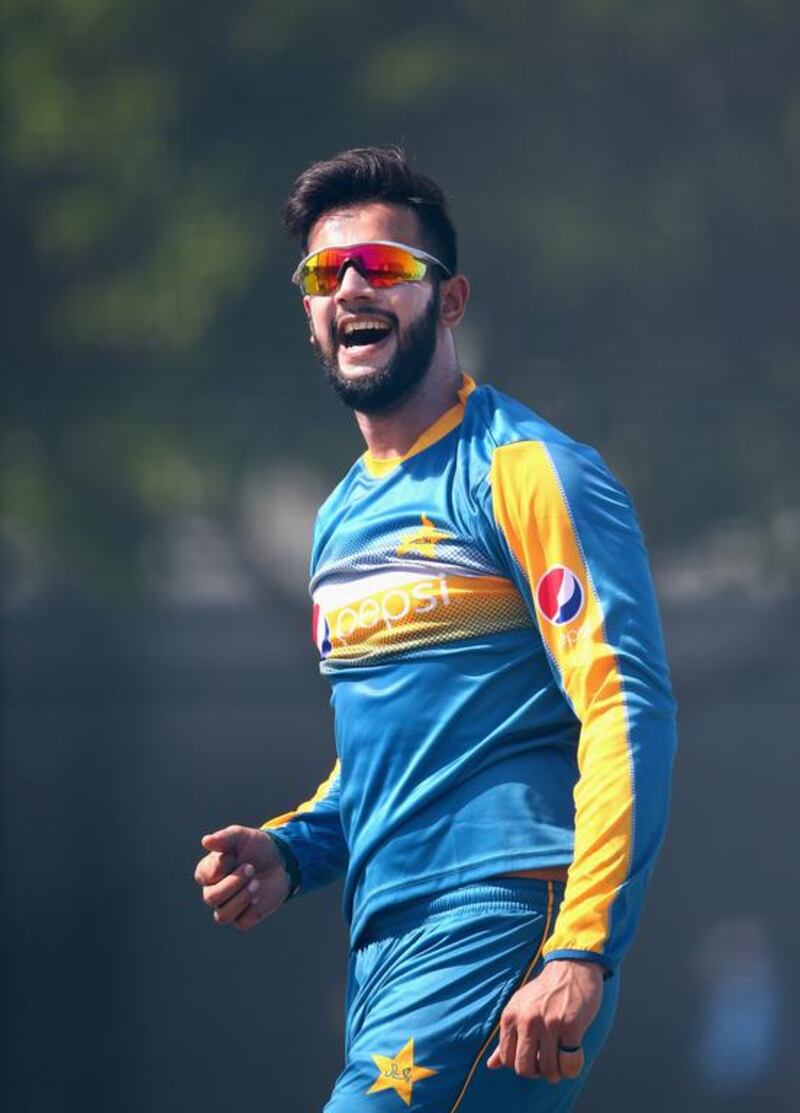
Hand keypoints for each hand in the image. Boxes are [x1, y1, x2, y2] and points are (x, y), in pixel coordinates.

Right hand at [194, 825, 289, 931]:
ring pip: (223, 916)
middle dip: (233, 883)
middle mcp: (215, 891)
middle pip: (211, 898)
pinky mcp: (246, 917)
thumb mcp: (242, 836)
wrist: (282, 859)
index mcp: (210, 871)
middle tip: (251, 867)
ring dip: (241, 898)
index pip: (203, 876)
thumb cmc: (256, 847)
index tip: (233, 855)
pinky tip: (259, 898)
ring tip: (256, 883)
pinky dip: (250, 911)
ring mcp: (229, 906)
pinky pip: (241, 924)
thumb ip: (224, 838)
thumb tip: (205, 841)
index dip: (218, 867)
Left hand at [486, 959, 602, 1082]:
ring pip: (548, 1070)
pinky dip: (572, 1068)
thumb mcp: (520, 1008)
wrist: (571, 968)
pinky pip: (569, 1065)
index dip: (521, 1065)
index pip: (507, 1060)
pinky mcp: (571, 1026)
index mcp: (510, 1016)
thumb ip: (507, 1037)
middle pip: (525, 1069)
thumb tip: (491, 1066)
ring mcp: (549, 1023)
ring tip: (560, 1061)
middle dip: (537, 1072)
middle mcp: (527, 1019)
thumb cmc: (545, 992)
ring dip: (556, 1072)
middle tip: (547, 1063)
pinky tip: (574, 1055)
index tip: (533, 1058)